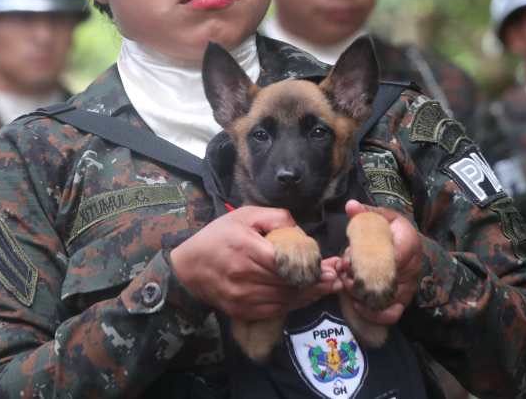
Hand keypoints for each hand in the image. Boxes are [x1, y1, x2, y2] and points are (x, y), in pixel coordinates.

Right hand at [171, 206, 341, 320]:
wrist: (189, 267)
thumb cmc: (218, 236)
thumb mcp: (245, 215)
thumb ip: (276, 217)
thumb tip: (301, 232)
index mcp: (245, 247)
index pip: (286, 261)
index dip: (309, 265)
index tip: (327, 264)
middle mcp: (244, 274)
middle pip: (289, 282)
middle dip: (316, 280)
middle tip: (337, 277)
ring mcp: (242, 296)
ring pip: (286, 299)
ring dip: (309, 294)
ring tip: (328, 287)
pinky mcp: (242, 310)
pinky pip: (276, 310)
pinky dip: (294, 303)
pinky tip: (307, 296)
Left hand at [338, 199, 421, 325]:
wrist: (407, 244)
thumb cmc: (390, 228)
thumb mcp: (380, 216)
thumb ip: (366, 213)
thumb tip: (350, 205)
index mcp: (408, 242)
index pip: (389, 257)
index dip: (364, 262)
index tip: (347, 260)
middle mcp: (412, 267)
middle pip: (385, 282)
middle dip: (359, 280)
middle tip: (343, 274)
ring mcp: (409, 286)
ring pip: (386, 299)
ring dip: (362, 296)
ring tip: (347, 286)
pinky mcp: (404, 300)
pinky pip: (392, 314)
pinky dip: (374, 314)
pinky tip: (357, 305)